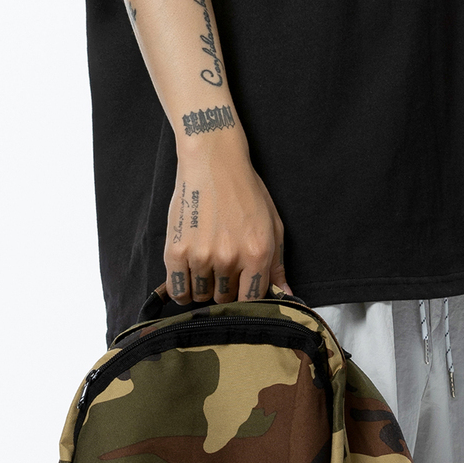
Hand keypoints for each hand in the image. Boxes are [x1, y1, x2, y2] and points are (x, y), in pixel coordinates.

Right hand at [166, 138, 288, 304]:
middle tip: (222, 266)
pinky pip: (178, 290)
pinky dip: (182, 288)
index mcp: (257, 253)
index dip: (245, 294)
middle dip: (224, 288)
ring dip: (203, 286)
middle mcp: (230, 258)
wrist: (212, 162)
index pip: (252, 300)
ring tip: (205, 262)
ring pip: (201, 296)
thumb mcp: (272, 224)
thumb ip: (277, 265)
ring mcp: (201, 255)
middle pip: (224, 299)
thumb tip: (287, 295)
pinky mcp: (176, 251)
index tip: (240, 286)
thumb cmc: (245, 191)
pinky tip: (189, 273)